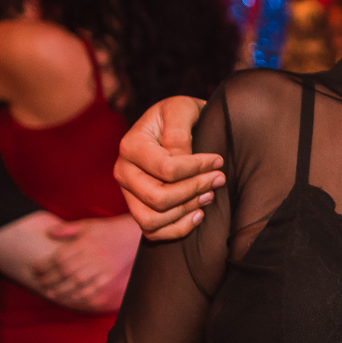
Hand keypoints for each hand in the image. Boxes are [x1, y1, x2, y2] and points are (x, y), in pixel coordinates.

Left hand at [33, 215, 139, 314]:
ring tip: (50, 293)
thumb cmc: (107, 229)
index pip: (59, 257)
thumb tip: (48, 232)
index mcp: (83, 243)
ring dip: (61, 289)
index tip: (35, 270)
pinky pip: (93, 288)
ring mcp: (101, 267)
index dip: (45, 266)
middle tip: (39, 283)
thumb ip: (67, 229)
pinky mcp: (109, 275)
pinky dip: (81, 294)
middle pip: (65, 271)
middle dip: (49, 279)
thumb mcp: (87, 225)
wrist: (132, 235)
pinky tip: (71, 297)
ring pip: (77, 282)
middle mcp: (91, 255)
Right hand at [114, 97, 216, 241]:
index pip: (166, 169)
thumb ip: (178, 133)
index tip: (218, 161)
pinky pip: (152, 233)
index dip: (197, 169)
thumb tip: (180, 160)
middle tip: (218, 180)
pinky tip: (198, 213)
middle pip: (158, 198)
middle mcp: (123, 171)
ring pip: (153, 220)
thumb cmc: (179, 116)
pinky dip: (178, 229)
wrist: (173, 126)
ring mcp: (128, 193)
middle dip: (194, 191)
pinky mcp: (138, 208)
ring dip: (186, 211)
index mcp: (130, 145)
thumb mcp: (180, 110)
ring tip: (209, 195)